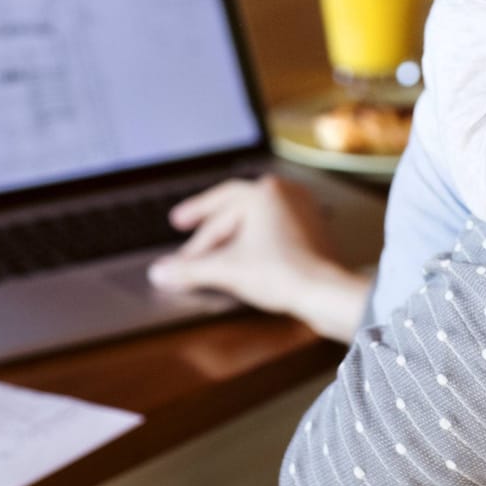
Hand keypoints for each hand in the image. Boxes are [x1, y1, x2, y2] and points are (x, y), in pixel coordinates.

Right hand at [147, 176, 370, 341]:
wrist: (325, 293)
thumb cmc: (283, 273)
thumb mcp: (226, 269)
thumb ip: (189, 269)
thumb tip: (159, 273)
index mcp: (264, 192)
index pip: (218, 207)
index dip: (194, 222)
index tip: (178, 228)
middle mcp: (285, 193)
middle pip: (235, 211)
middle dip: (209, 229)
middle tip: (186, 233)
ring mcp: (302, 211)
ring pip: (256, 220)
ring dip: (232, 235)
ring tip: (214, 250)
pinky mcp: (313, 232)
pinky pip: (274, 231)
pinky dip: (254, 242)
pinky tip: (245, 256)